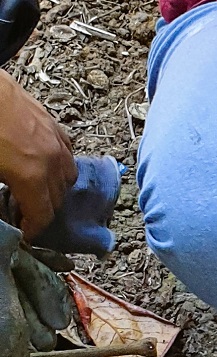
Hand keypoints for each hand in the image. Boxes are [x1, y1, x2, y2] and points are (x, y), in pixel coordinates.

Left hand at [0, 70, 76, 239]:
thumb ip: (1, 191)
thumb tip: (4, 203)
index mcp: (32, 176)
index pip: (43, 215)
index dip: (33, 229)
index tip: (24, 233)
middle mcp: (51, 161)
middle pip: (58, 199)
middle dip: (43, 210)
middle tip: (24, 214)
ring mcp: (55, 140)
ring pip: (69, 176)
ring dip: (55, 188)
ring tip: (35, 189)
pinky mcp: (53, 123)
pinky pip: (67, 152)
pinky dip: (59, 164)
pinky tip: (43, 163)